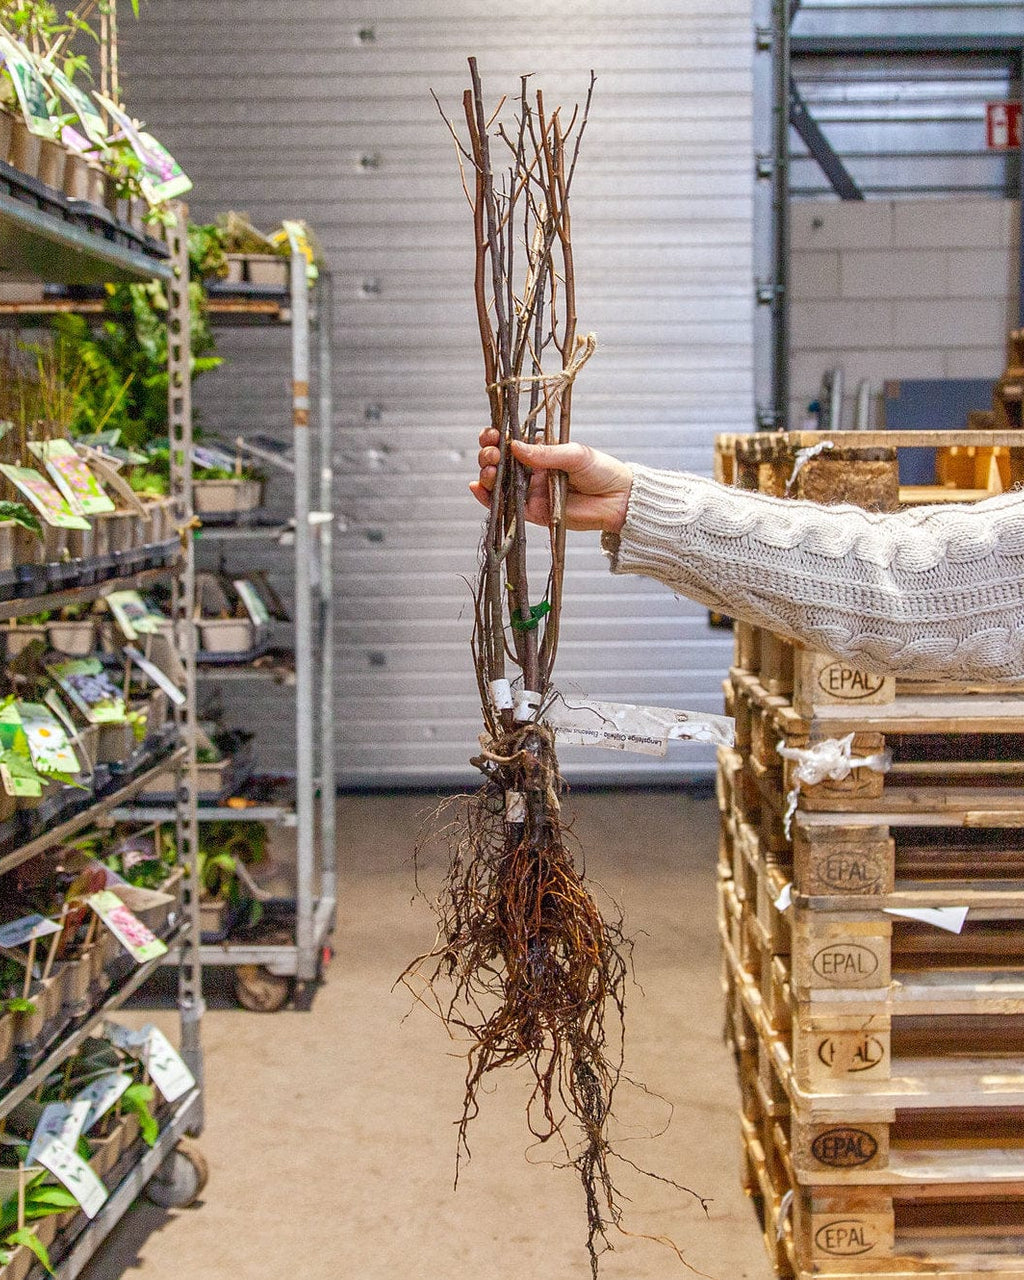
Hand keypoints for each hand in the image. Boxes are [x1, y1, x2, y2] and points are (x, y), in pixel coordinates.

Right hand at [471, 431, 632, 533]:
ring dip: (487, 475)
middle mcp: (533, 471)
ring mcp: (532, 492)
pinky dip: (488, 499)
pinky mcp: (534, 513)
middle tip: (491, 453)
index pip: (512, 442)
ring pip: (499, 484)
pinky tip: (477, 488)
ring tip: (487, 470)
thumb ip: (544, 453)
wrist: (619, 501)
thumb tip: (514, 447)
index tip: (491, 434)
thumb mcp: (574, 454)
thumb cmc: (602, 471)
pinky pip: (506, 507)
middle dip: (489, 455)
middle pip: (501, 462)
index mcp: (542, 452)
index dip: (497, 437)